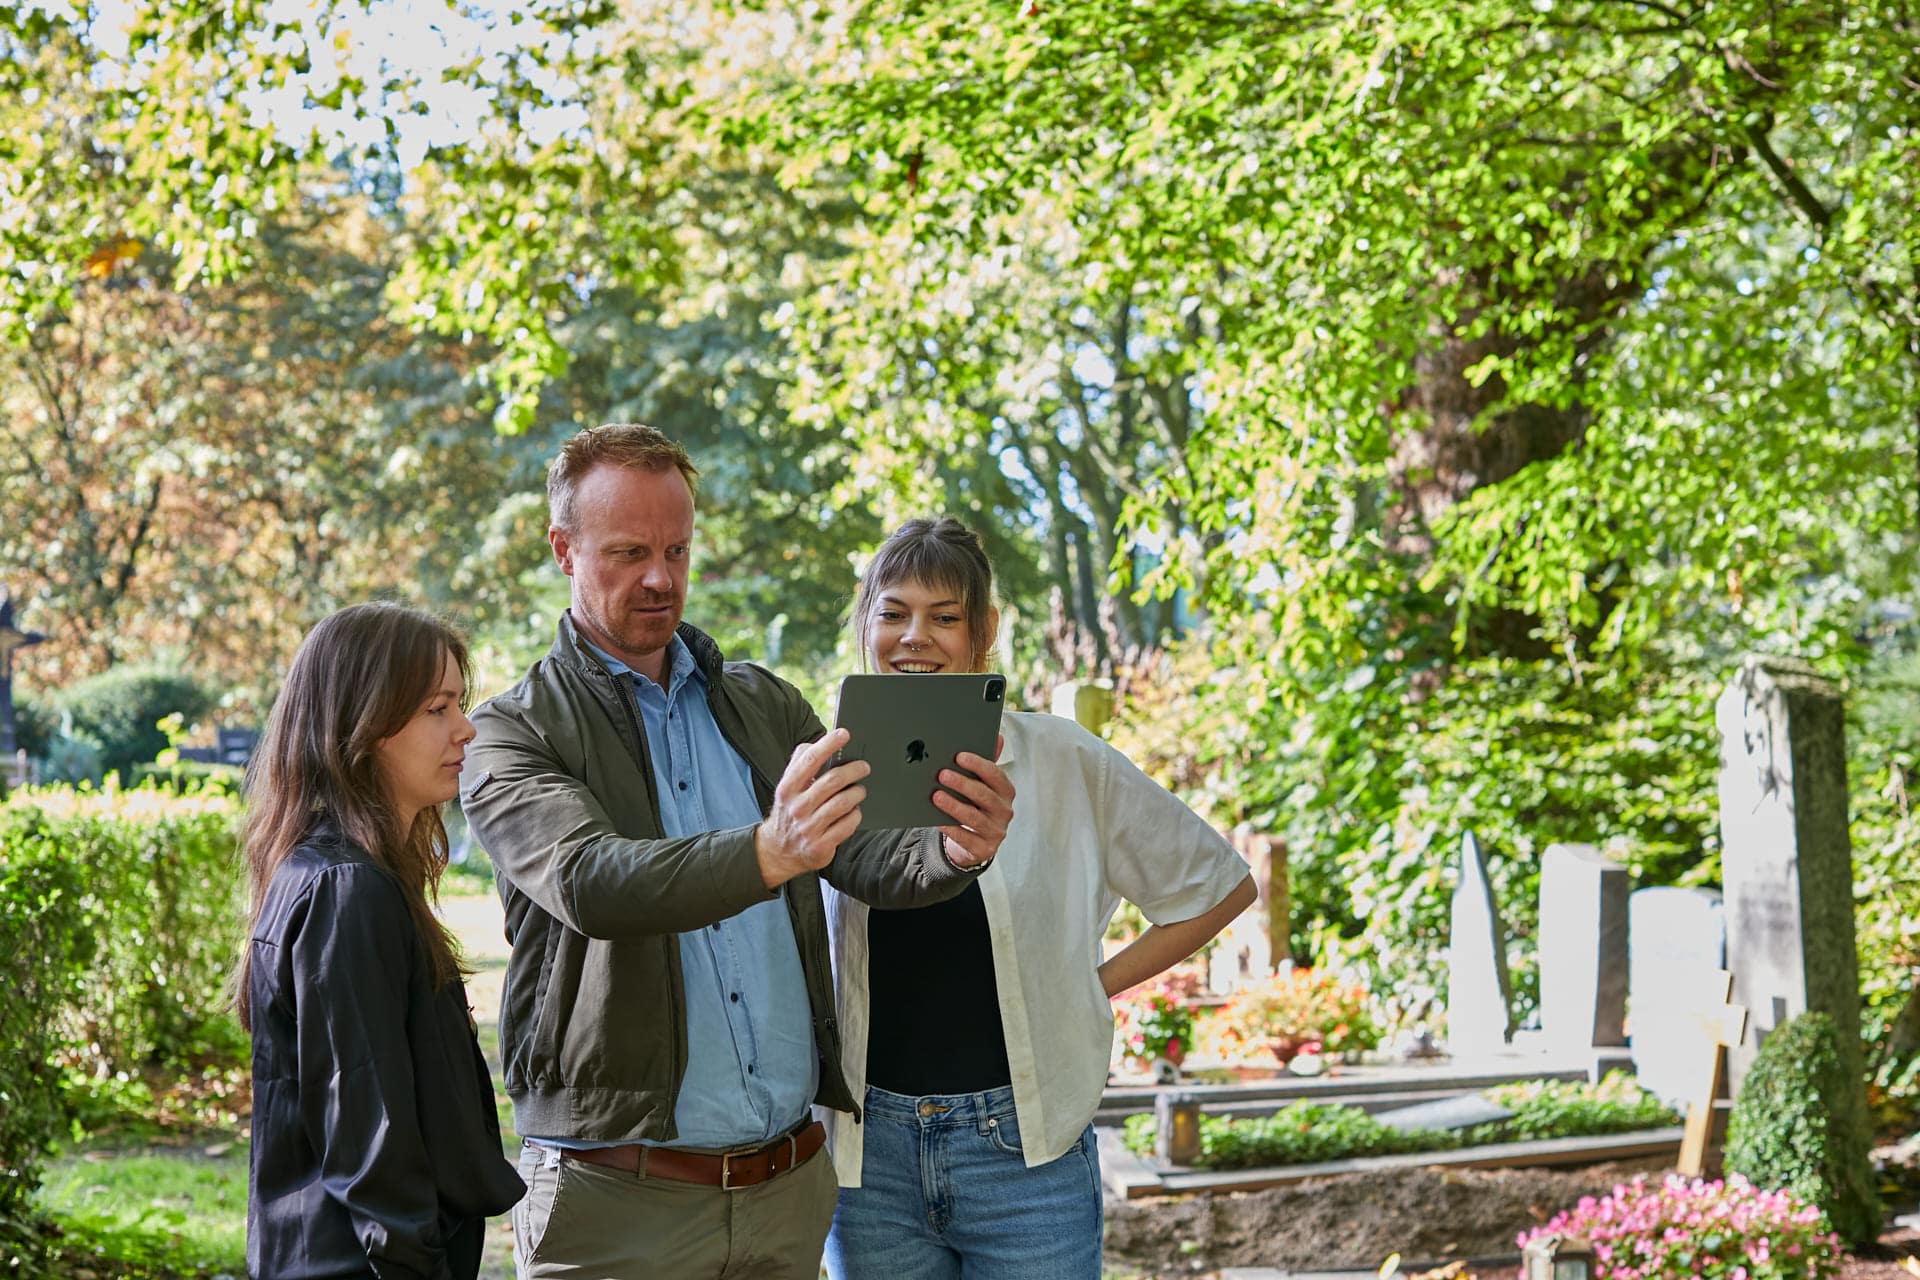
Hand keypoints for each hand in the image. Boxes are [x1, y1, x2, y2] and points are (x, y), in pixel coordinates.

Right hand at [755, 729, 869, 888]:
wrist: (778, 851)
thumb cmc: (790, 810)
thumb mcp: (787, 786)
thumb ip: (800, 763)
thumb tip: (818, 742)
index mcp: (788, 788)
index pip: (809, 760)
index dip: (828, 744)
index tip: (844, 733)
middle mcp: (797, 807)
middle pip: (833, 781)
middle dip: (854, 770)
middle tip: (864, 766)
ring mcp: (809, 828)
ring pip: (843, 803)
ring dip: (857, 793)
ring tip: (860, 789)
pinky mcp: (820, 846)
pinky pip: (848, 825)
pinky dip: (855, 815)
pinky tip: (855, 811)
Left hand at [933, 734, 1014, 869]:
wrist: (975, 842)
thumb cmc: (976, 806)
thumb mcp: (983, 785)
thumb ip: (986, 763)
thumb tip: (998, 736)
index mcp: (1006, 791)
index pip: (995, 775)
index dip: (978, 765)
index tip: (959, 756)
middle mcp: (1005, 811)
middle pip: (983, 795)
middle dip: (962, 784)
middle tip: (942, 774)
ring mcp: (996, 831)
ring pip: (973, 817)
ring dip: (954, 805)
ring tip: (936, 796)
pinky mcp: (985, 849)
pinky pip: (966, 838)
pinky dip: (951, 828)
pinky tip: (937, 820)